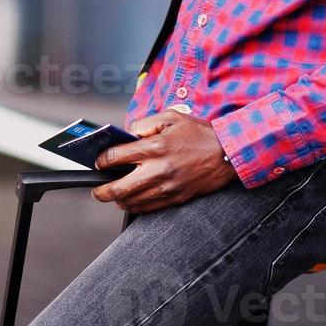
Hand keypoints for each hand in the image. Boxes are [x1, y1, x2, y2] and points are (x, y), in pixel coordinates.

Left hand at [90, 110, 240, 214]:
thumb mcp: (171, 117)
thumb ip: (145, 124)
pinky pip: (149, 208)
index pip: (116, 157)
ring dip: (118, 200)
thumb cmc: (201, 134)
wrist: (229, 154)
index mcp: (155, 147)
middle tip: (97, 190)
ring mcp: (167, 187)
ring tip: (112, 196)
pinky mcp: (176, 198)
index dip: (102, 161)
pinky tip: (131, 201)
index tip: (99, 163)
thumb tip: (127, 134)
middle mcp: (158, 170)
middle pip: (119, 188)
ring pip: (132, 201)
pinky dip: (136, 206)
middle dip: (102, 191)